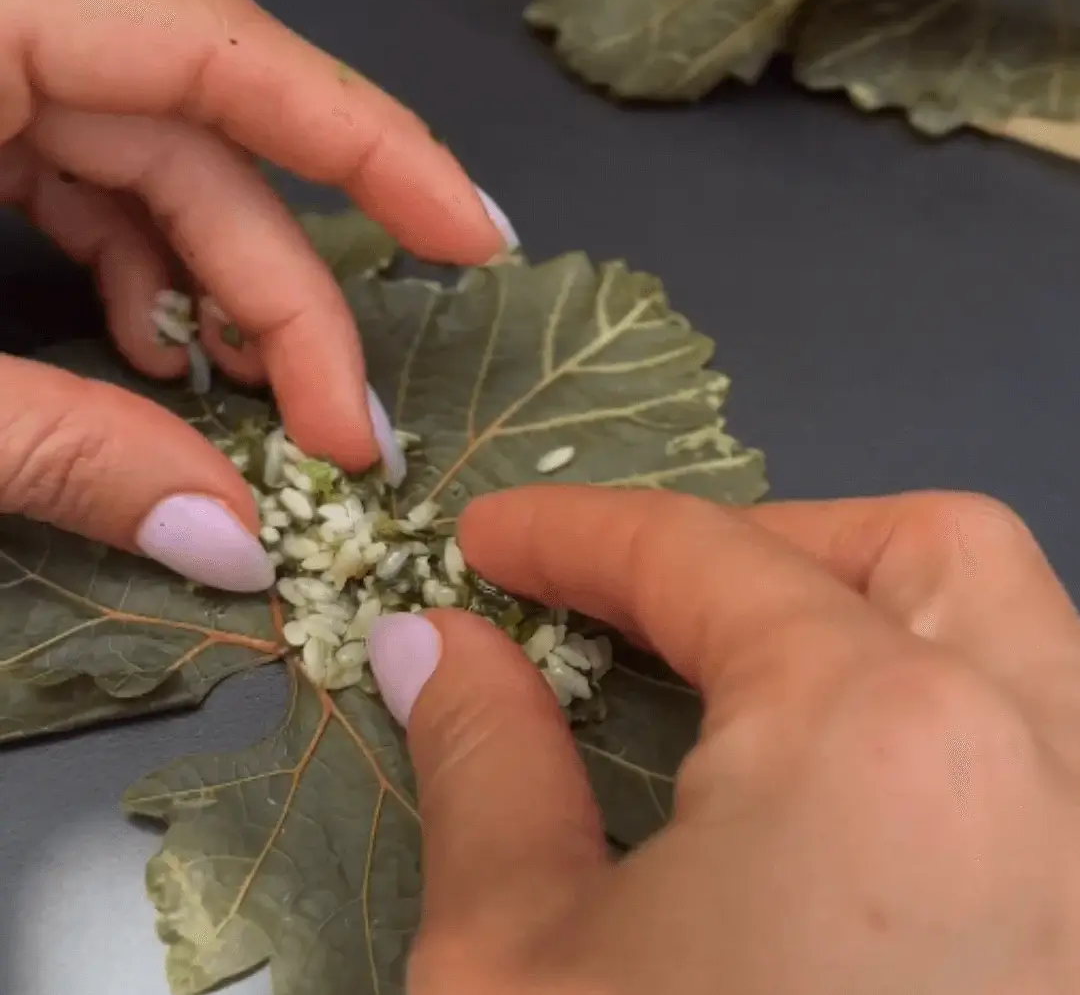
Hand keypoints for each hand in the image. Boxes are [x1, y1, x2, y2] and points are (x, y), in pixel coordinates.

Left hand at [0, 0, 514, 589]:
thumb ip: (59, 450)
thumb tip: (234, 546)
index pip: (213, 45)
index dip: (364, 138)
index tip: (471, 238)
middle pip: (196, 134)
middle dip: (284, 287)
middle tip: (346, 432)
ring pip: (148, 164)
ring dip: (222, 288)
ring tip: (265, 407)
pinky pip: (81, 184)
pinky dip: (141, 274)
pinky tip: (165, 358)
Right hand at [367, 487, 1079, 994]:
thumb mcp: (517, 973)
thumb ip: (486, 772)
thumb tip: (444, 647)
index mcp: (879, 745)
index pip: (709, 559)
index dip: (580, 534)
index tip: (499, 541)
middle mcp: (1047, 773)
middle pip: (930, 550)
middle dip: (777, 545)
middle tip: (656, 603)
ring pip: (1033, 652)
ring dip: (893, 624)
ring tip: (763, 682)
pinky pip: (1058, 774)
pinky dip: (962, 738)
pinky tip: (859, 815)